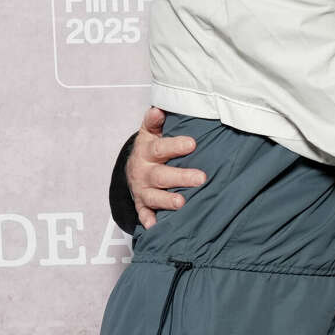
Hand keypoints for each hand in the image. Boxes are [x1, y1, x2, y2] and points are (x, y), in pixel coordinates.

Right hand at [127, 107, 205, 228]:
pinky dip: (149, 220)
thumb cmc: (151, 148)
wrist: (133, 168)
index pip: (160, 148)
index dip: (175, 146)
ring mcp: (142, 189)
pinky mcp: (141, 204)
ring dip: (167, 201)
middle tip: (201, 178)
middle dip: (181, 177)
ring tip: (182, 203)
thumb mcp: (150, 132)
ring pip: (154, 196)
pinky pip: (144, 214)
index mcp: (147, 151)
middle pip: (161, 175)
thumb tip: (159, 109)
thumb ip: (155, 121)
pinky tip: (156, 226)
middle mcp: (143, 171)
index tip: (192, 144)